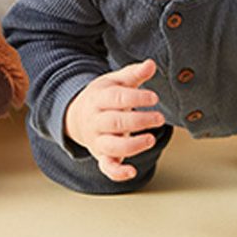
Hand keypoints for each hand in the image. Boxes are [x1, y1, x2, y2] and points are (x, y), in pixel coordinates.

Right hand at [64, 59, 165, 180]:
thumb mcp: (115, 81)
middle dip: (138, 121)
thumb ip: (134, 74)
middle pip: (115, 122)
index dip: (136, 98)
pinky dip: (117, 173)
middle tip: (159, 117)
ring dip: (132, 145)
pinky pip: (106, 167)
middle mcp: (96, 120)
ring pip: (112, 146)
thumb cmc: (103, 97)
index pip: (116, 98)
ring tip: (151, 139)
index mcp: (99, 98)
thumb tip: (151, 64)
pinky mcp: (101, 156)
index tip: (154, 97)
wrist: (76, 116)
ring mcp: (97, 140)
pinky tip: (132, 172)